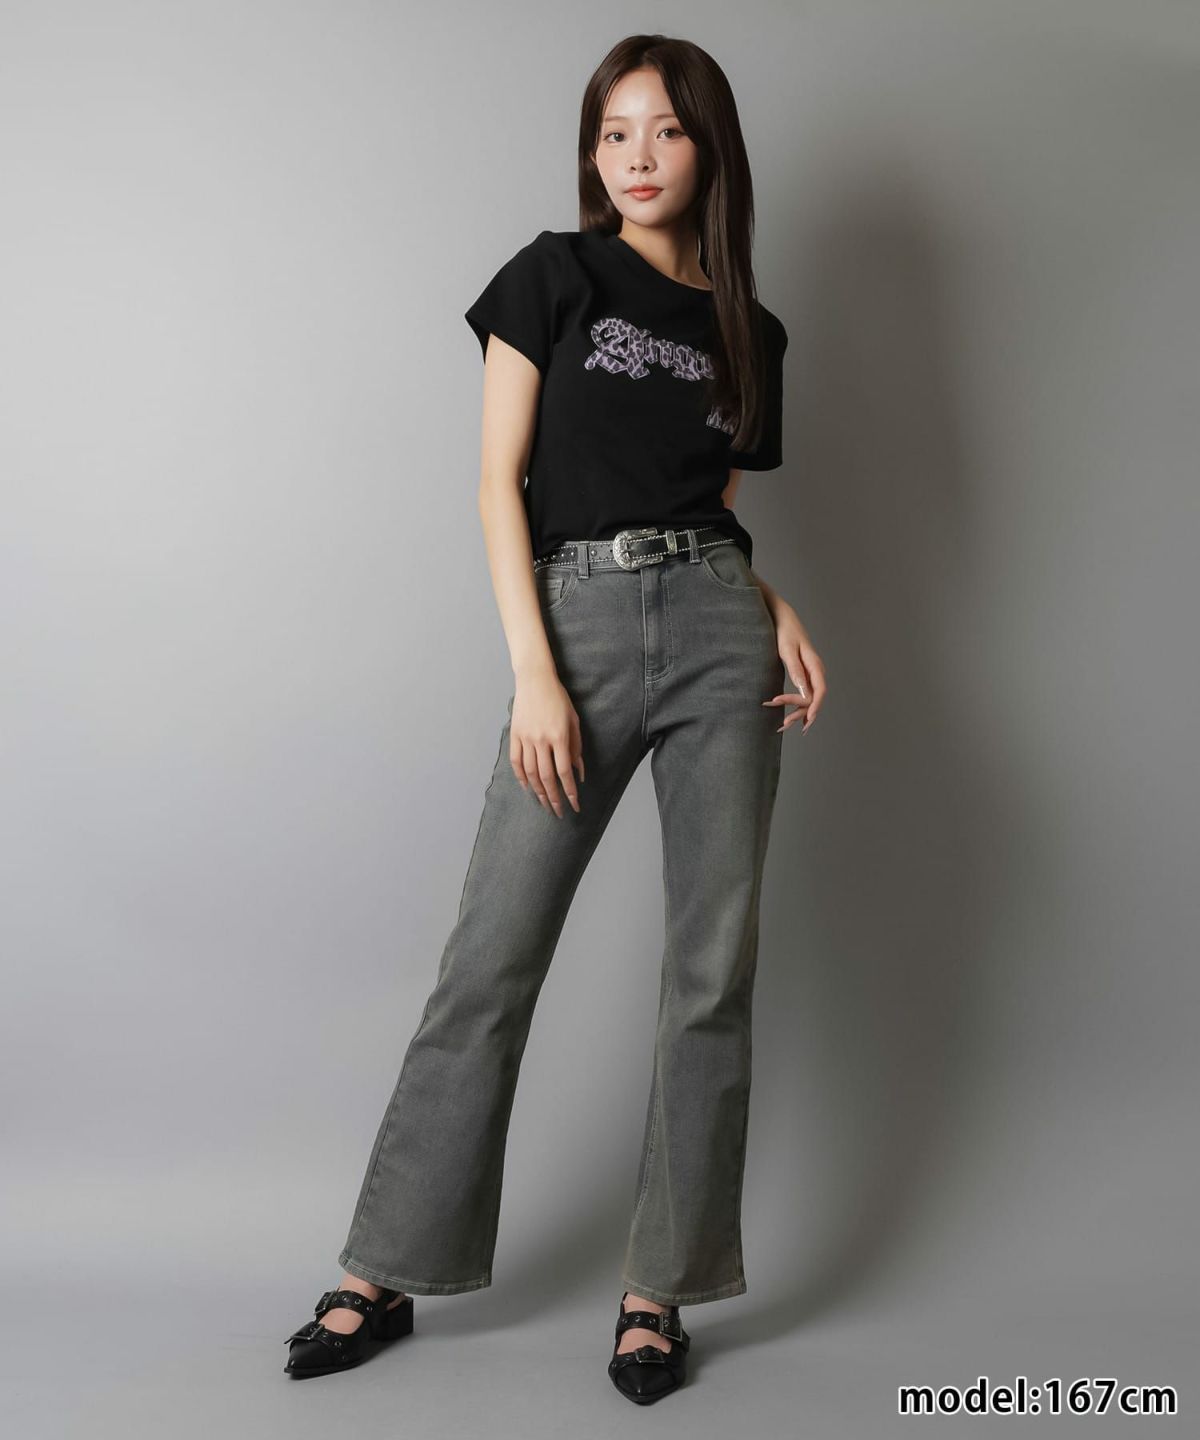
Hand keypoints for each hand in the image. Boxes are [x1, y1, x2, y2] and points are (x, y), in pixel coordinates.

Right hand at [510, 665, 584, 815]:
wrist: (535, 680)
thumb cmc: (558, 699)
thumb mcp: (574, 721)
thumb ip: (576, 748)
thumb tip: (579, 773)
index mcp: (559, 736)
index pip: (565, 772)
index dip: (569, 791)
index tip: (574, 805)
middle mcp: (541, 740)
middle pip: (546, 777)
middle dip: (553, 798)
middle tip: (558, 812)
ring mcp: (526, 738)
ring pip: (530, 773)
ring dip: (538, 791)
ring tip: (544, 803)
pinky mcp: (515, 735)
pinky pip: (516, 761)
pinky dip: (521, 777)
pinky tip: (527, 787)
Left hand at [759, 595, 827, 735]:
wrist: (782, 617)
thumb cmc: (784, 631)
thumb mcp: (786, 650)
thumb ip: (796, 669)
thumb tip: (805, 691)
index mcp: (815, 665)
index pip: (820, 691)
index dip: (815, 708)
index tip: (806, 721)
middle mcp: (816, 670)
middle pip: (815, 697)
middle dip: (801, 713)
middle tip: (783, 725)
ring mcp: (810, 673)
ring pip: (809, 697)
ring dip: (798, 711)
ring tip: (783, 724)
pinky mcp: (803, 674)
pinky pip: (804, 693)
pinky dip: (796, 704)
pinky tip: (790, 714)